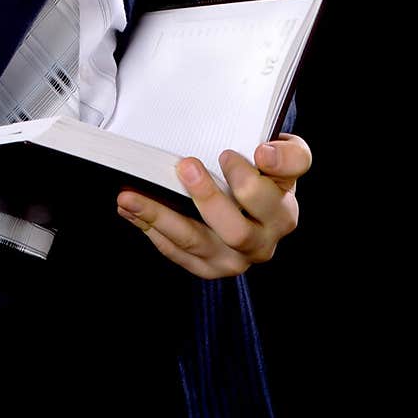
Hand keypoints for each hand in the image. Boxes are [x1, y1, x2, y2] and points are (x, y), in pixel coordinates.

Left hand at [115, 133, 311, 278]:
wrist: (253, 207)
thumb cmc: (258, 173)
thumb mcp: (275, 154)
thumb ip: (280, 151)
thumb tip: (262, 151)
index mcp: (283, 201)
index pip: (287, 181)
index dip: (270, 167)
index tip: (238, 152)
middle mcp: (267, 236)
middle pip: (237, 230)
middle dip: (207, 198)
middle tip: (185, 166)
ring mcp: (238, 256)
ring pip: (197, 243)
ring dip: (160, 217)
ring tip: (129, 196)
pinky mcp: (211, 266)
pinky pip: (177, 252)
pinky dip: (151, 228)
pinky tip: (130, 209)